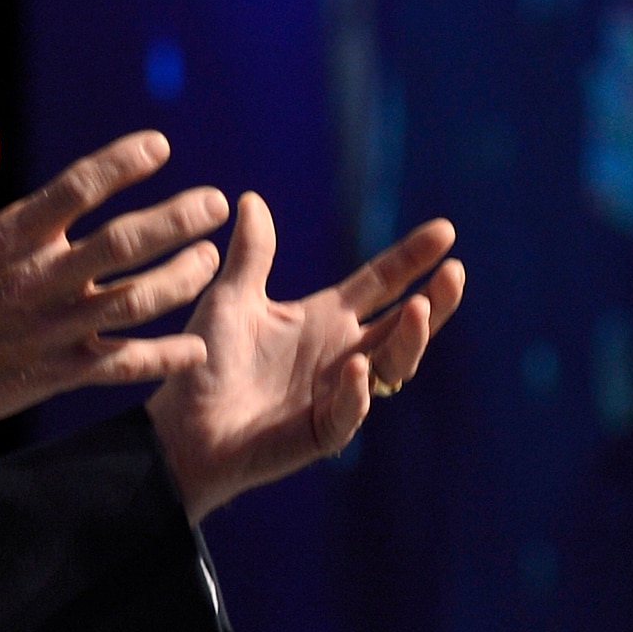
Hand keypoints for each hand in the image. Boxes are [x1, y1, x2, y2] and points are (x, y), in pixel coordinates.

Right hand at [0, 100, 228, 456]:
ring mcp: (53, 329)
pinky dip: (163, 358)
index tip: (160, 145)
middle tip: (216, 203)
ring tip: (209, 259)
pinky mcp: (58, 371)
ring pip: (135, 302)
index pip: (77, 189)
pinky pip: (123, 365)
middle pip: (123, 243)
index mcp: (10, 237)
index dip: (122, 163)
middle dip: (176, 220)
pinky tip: (196, 347)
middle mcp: (40, 280)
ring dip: (180, 280)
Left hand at [147, 193, 463, 520]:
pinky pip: (348, 412)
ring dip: (408, 339)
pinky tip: (358, 366)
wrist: (177, 424)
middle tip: (455, 272)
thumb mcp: (230, 299)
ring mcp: (336, 394)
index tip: (446, 230)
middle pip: (402, 324)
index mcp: (324, 318)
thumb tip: (251, 199)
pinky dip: (355, 390)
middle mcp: (341, 353)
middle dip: (434, 300)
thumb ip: (251, 255)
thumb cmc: (205, 361)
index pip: (381, 283)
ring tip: (418, 308)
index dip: (412, 258)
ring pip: (390, 367)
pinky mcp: (319, 432)